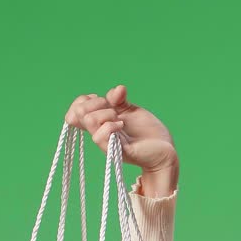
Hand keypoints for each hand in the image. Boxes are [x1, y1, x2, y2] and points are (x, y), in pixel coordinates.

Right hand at [64, 84, 178, 177]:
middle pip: (78, 113)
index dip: (85, 100)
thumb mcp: (131, 110)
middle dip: (96, 103)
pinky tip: (123, 125)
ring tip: (119, 119)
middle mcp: (99, 133)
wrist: (164, 150)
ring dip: (106, 113)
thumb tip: (117, 89)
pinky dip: (111, 125)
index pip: (75, 109)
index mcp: (99, 123)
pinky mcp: (116, 151)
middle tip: (113, 109)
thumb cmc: (147, 132)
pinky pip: (100, 136)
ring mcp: (106, 143)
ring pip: (90, 120)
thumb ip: (120, 100)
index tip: (104, 101)